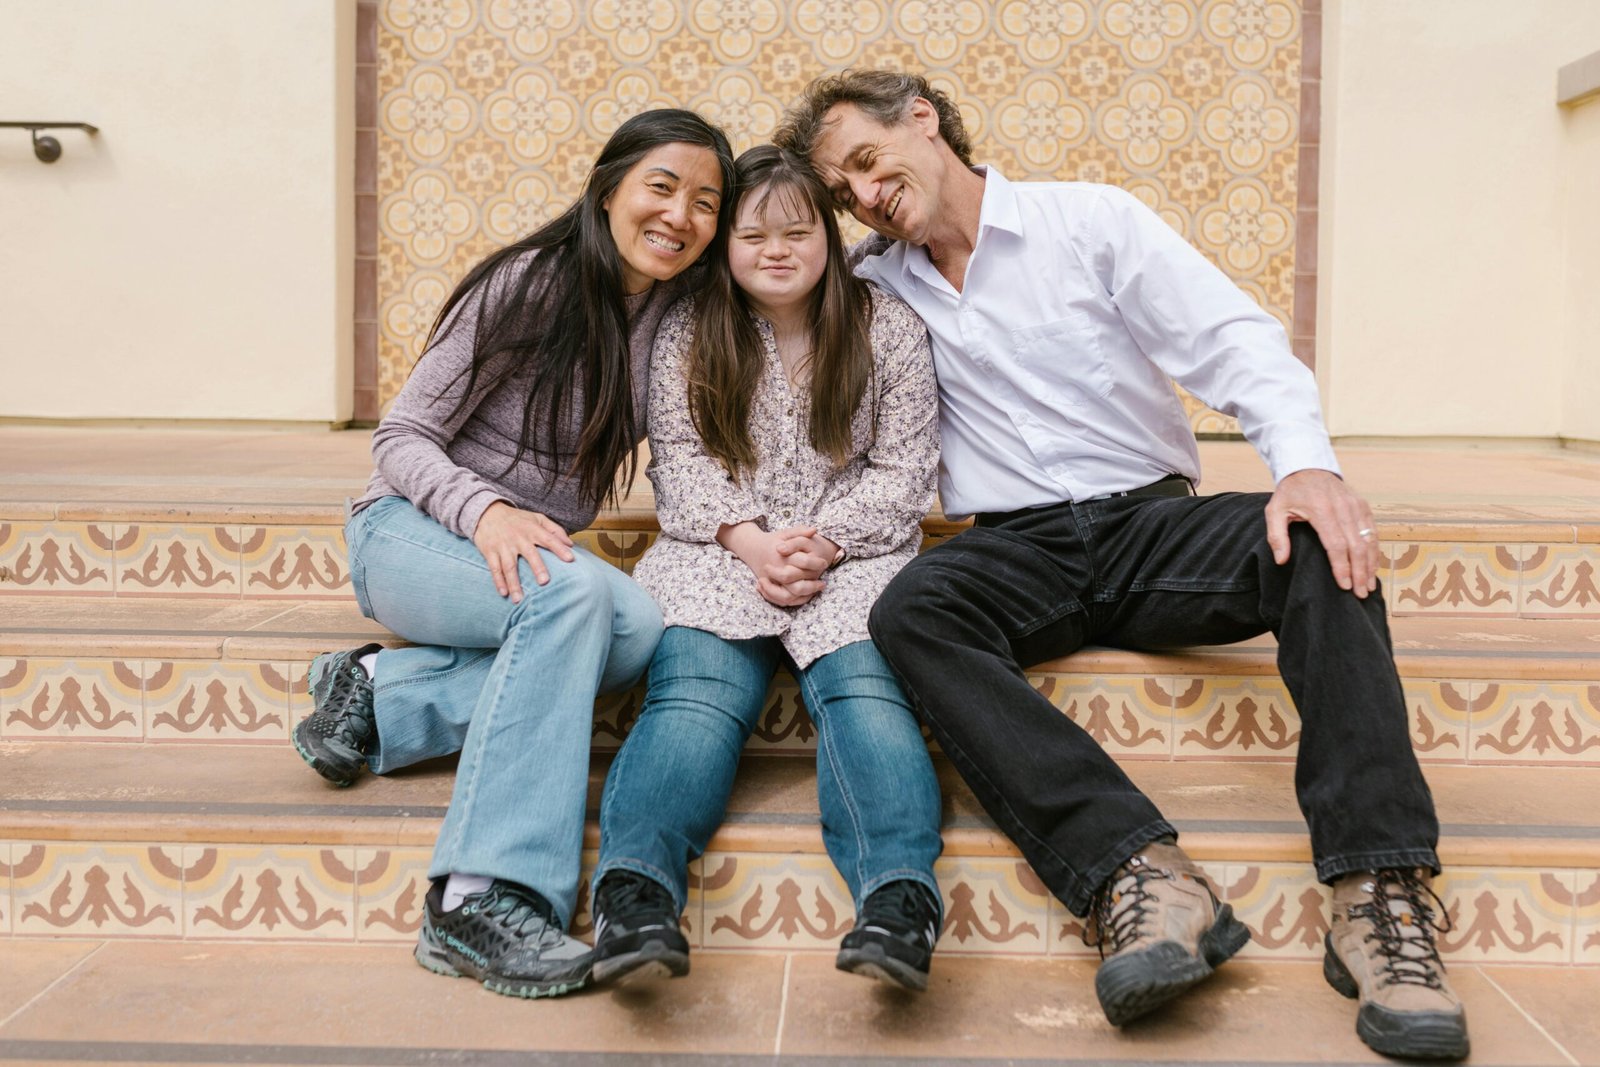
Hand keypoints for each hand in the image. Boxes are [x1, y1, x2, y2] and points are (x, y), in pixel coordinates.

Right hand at [471, 501, 575, 602]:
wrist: (487, 513)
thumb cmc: (517, 519)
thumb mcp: (537, 518)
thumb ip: (555, 530)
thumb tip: (570, 544)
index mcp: (532, 529)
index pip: (549, 539)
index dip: (559, 548)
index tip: (570, 559)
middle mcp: (518, 538)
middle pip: (529, 554)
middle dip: (537, 567)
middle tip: (544, 582)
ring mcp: (503, 546)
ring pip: (509, 566)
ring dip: (514, 583)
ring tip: (519, 599)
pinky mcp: (490, 551)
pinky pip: (494, 568)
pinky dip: (498, 581)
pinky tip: (504, 593)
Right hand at [718, 522, 827, 606]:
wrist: (753, 548)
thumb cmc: (773, 540)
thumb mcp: (785, 533)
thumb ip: (800, 531)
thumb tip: (815, 530)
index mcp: (781, 557)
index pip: (802, 562)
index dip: (816, 564)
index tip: (825, 563)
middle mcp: (776, 571)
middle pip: (796, 586)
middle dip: (812, 586)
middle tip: (822, 583)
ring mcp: (772, 582)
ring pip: (789, 596)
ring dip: (805, 594)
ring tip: (817, 589)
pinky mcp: (770, 588)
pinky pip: (783, 600)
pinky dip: (796, 600)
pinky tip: (808, 594)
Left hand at [1264, 469, 1379, 597]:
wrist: (1308, 467)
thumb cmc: (1290, 492)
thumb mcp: (1275, 511)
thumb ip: (1276, 536)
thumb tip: (1281, 560)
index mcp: (1321, 510)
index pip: (1336, 544)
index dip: (1341, 567)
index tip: (1344, 586)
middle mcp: (1343, 508)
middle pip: (1356, 545)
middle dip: (1360, 572)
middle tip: (1360, 594)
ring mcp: (1356, 506)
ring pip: (1369, 540)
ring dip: (1370, 564)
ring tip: (1368, 586)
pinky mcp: (1363, 506)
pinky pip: (1373, 531)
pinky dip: (1374, 551)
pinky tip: (1372, 567)